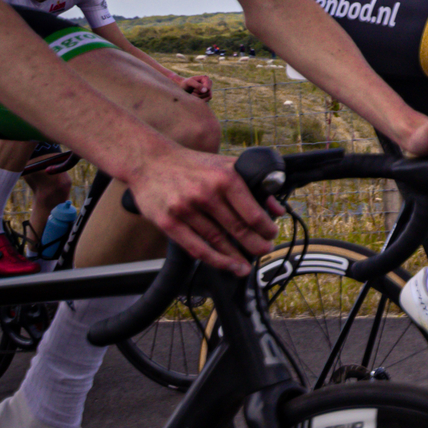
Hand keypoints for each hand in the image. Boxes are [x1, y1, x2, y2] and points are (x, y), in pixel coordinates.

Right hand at [126, 137, 276, 274]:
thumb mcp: (225, 165)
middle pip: (238, 230)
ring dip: (236, 258)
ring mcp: (186, 209)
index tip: (271, 235)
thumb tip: (277, 209)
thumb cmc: (192, 165)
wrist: (150, 161)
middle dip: (255, 246)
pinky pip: (196, 248)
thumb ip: (254, 185)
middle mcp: (206, 193)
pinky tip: (227, 265)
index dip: (266, 229)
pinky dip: (215, 260)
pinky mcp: (168, 222)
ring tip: (246, 266)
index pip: (253, 213)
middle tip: (263, 251)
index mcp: (225, 178)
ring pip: (218, 242)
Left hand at [179, 71, 211, 99]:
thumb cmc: (185, 84)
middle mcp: (209, 83)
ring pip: (208, 97)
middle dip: (199, 94)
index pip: (208, 88)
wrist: (183, 88)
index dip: (200, 91)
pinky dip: (200, 100)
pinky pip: (207, 100)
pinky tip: (195, 97)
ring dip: (199, 97)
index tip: (193, 90)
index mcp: (205, 78)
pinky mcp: (208, 95)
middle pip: (208, 92)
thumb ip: (197, 85)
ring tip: (193, 94)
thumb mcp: (189, 83)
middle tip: (192, 92)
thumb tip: (206, 90)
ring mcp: (209, 89)